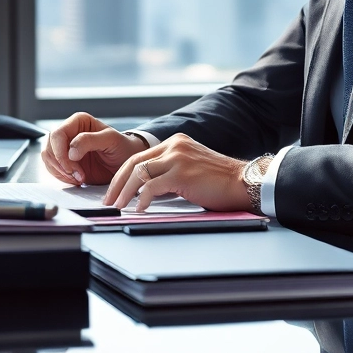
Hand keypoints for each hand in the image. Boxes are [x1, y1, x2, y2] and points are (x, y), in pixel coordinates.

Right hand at [42, 112, 148, 185]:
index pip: (58, 134)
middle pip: (49, 147)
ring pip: (48, 159)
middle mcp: (69, 133)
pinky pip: (54, 169)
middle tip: (77, 176)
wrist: (126, 162)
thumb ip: (90, 140)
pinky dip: (62, 177)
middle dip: (61, 165)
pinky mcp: (66, 162)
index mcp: (78, 122)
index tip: (73, 166)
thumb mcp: (111, 140)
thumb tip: (70, 151)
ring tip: (79, 178)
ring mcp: (66, 148)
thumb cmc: (122, 147)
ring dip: (61, 172)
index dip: (61, 152)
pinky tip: (77, 179)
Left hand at [103, 133, 250, 212]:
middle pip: (133, 162)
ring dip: (125, 192)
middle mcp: (174, 145)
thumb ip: (171, 171)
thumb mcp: (191, 168)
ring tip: (118, 206)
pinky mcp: (182, 173)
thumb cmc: (221, 182)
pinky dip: (142, 199)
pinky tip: (139, 209)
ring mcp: (178, 157)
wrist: (244, 182)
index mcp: (175, 142)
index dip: (122, 175)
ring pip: (139, 172)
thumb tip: (148, 189)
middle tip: (108, 200)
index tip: (114, 190)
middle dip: (117, 183)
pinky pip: (152, 186)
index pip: (139, 156)